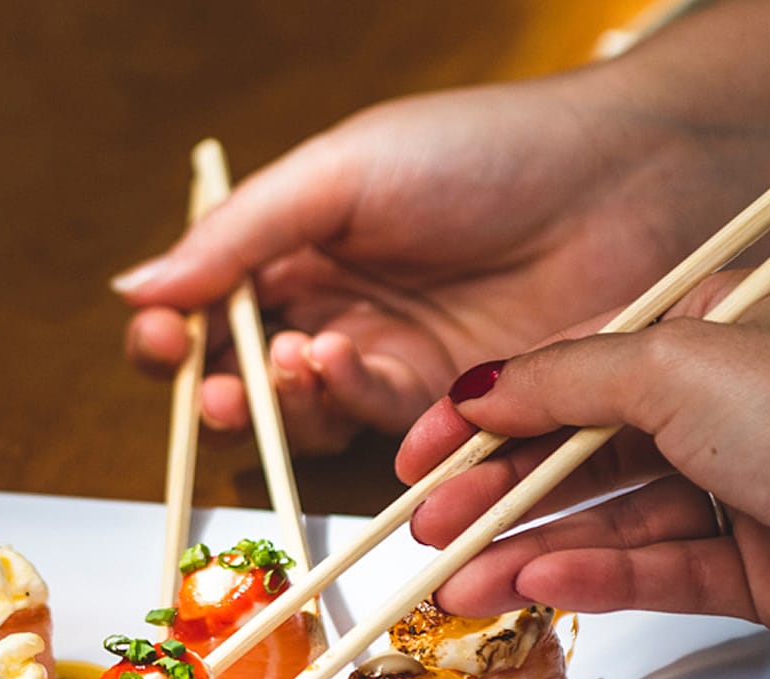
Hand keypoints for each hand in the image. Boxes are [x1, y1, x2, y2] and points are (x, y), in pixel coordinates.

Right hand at [113, 75, 705, 448]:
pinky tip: (351, 369)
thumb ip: (238, 235)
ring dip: (288, 404)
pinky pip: (386, 437)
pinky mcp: (458, 412)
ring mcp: (400, 365)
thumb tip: (135, 287)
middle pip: (252, 380)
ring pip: (312, 418)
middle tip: (219, 387)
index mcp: (307, 246)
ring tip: (303, 360)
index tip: (160, 338)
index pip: (215, 308)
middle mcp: (346, 311)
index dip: (177, 333)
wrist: (633, 180)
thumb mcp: (343, 172)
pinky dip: (354, 413)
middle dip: (222, 390)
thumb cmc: (487, 150)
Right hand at [396, 277, 769, 678]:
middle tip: (428, 527)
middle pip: (583, 449)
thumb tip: (477, 388)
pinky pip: (651, 569)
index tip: (424, 449)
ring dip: (529, 550)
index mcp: (723, 324)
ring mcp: (745, 486)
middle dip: (498, 491)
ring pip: (609, 519)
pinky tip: (535, 588)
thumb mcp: (676, 368)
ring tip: (460, 582)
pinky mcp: (756, 567)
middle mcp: (733, 402)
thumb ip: (559, 381)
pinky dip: (592, 579)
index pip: (575, 365)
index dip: (490, 410)